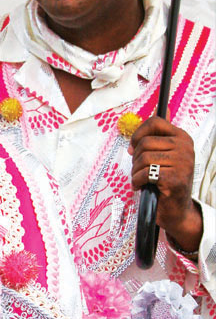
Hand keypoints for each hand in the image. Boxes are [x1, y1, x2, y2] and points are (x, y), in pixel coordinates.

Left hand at [129, 116, 201, 252]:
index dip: (138, 134)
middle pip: (145, 143)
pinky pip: (145, 173)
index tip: (133, 147)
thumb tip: (162, 108)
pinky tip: (141, 187)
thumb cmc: (167, 180)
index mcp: (182, 137)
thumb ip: (162, 133)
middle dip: (135, 159)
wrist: (176, 210)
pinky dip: (137, 181)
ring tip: (141, 179)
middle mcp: (185, 148)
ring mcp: (182, 163)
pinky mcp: (174, 178)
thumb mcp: (166, 154)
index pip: (155, 122)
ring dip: (135, 172)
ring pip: (143, 159)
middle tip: (139, 170)